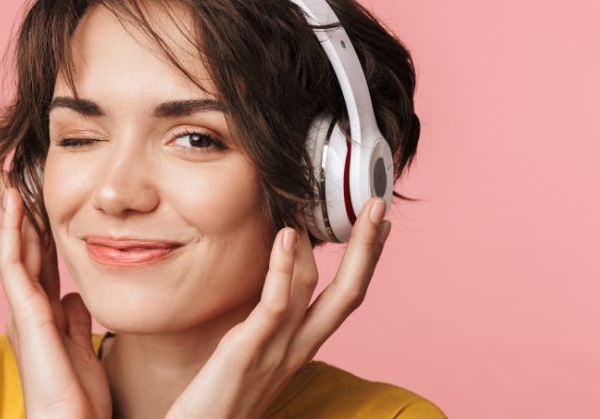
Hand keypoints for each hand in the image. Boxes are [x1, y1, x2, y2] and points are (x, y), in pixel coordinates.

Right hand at [0, 171, 110, 418]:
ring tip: (16, 180)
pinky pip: (14, 266)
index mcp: (45, 315)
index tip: (49, 202)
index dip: (44, 233)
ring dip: (16, 216)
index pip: (43, 264)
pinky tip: (17, 208)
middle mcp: (29, 310)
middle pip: (27, 252)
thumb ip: (77, 321)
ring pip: (17, 252)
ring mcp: (23, 312)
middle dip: (26, 216)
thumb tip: (76, 296)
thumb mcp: (84, 347)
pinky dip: (14, 235)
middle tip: (25, 178)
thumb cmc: (78, 398)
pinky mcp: (25, 316)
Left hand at [165, 197, 391, 418]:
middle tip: (378, 205)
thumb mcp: (253, 350)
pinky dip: (284, 268)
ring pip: (316, 291)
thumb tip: (273, 282)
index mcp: (302, 347)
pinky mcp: (247, 352)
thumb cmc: (220, 394)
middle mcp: (298, 349)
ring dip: (320, 245)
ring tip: (315, 205)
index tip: (380, 227)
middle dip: (368, 247)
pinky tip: (287, 237)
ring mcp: (276, 352)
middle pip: (349, 293)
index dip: (367, 261)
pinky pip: (276, 306)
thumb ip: (268, 321)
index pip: (346, 299)